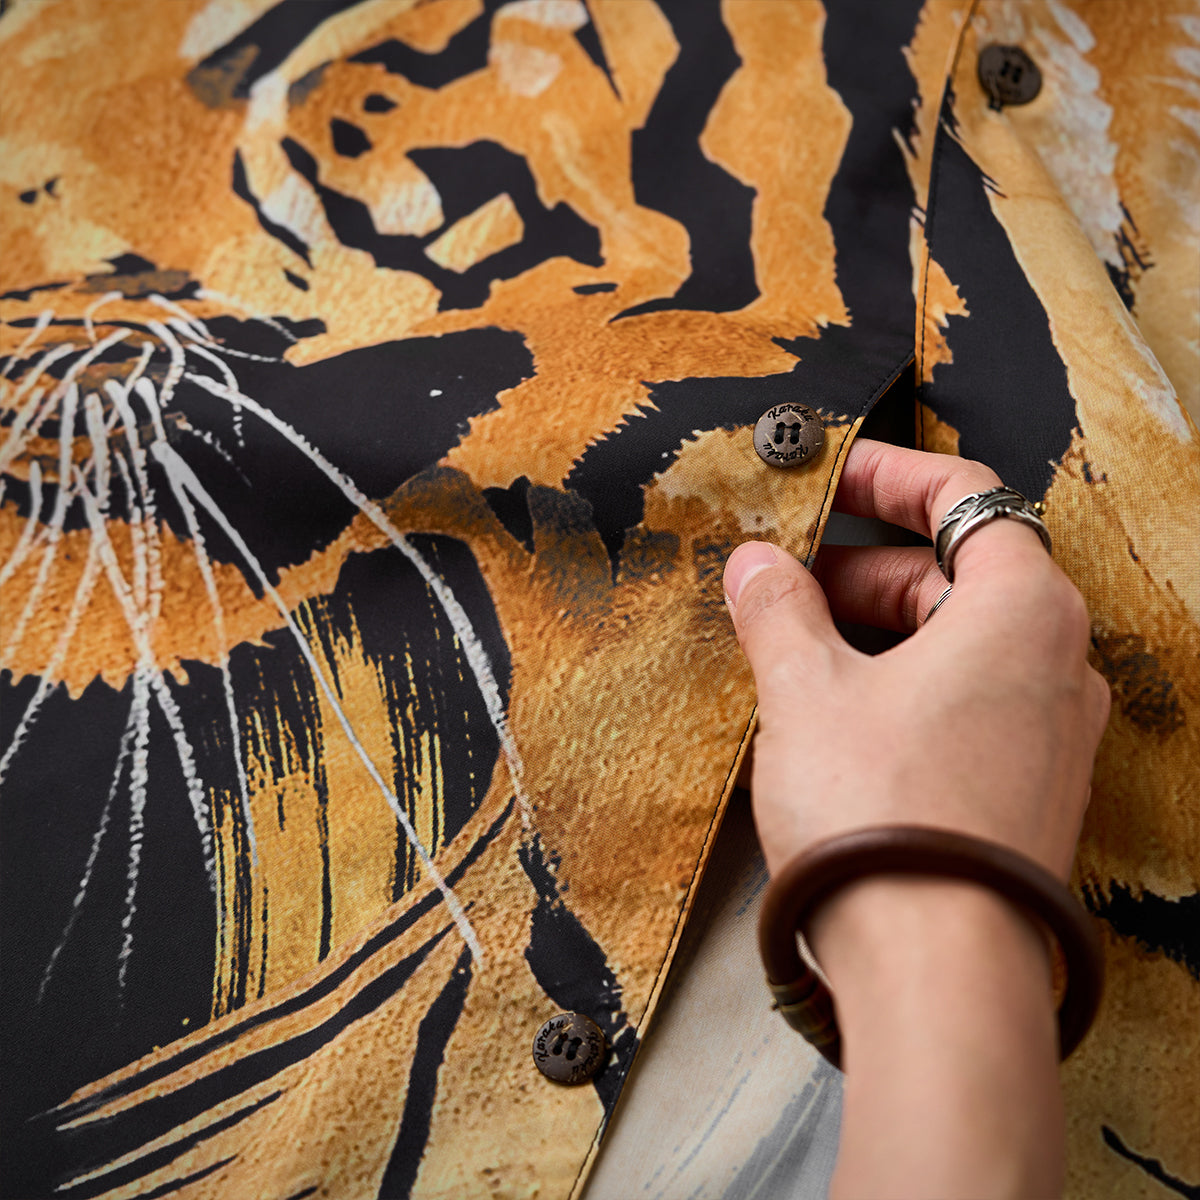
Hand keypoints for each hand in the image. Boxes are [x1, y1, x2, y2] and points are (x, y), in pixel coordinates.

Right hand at [722, 439, 1112, 1198]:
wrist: (935, 970)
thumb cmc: (884, 815)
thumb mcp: (804, 691)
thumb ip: (777, 610)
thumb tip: (756, 564)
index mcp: (1021, 609)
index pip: (967, 497)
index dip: (890, 475)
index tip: (831, 476)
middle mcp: (1056, 662)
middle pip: (957, 572)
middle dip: (865, 566)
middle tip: (787, 577)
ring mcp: (1049, 731)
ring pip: (958, 642)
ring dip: (876, 629)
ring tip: (795, 646)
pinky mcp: (1026, 787)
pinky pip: (965, 701)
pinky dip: (902, 683)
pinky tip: (835, 710)